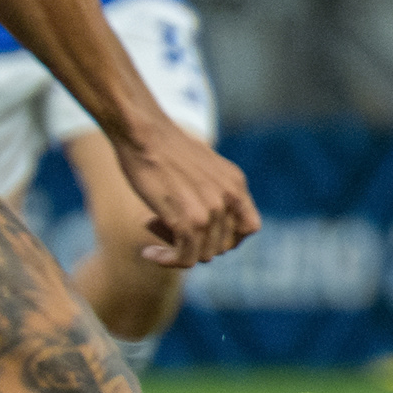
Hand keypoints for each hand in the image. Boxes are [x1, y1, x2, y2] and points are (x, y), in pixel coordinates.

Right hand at [113, 124, 259, 267]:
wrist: (142, 132)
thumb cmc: (163, 148)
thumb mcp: (202, 167)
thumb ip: (214, 191)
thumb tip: (210, 222)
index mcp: (236, 183)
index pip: (250, 228)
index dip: (229, 238)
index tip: (204, 234)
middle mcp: (229, 197)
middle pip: (224, 246)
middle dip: (197, 244)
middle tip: (168, 228)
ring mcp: (211, 210)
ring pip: (204, 255)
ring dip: (177, 251)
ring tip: (152, 227)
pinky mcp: (188, 220)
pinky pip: (185, 257)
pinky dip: (167, 260)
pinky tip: (149, 253)